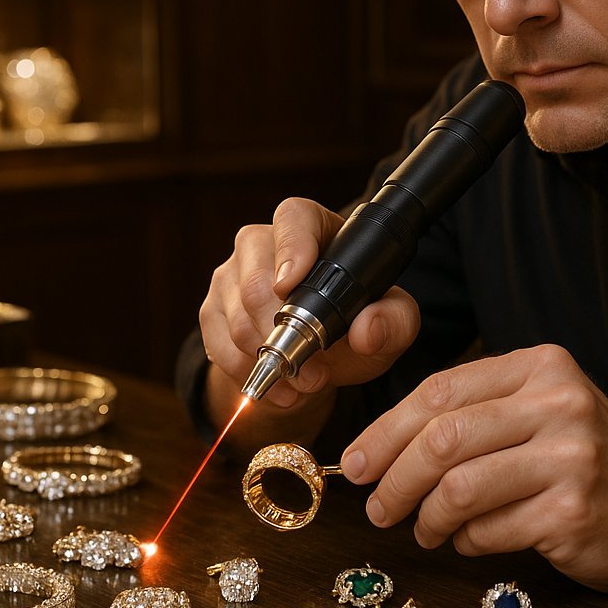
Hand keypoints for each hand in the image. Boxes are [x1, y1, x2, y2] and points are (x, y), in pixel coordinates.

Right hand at [199, 197, 420, 408]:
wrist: (324, 357)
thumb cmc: (359, 321)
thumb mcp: (393, 322)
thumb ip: (394, 321)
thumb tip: (367, 330)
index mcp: (314, 228)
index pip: (294, 218)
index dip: (290, 248)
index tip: (290, 285)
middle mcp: (264, 242)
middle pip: (256, 280)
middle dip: (284, 332)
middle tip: (315, 368)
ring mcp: (232, 274)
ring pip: (235, 316)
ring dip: (269, 358)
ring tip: (304, 381)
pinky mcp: (213, 308)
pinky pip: (217, 342)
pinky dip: (246, 372)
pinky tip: (279, 389)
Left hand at [341, 344, 607, 600]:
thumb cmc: (585, 459)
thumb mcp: (539, 411)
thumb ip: (474, 414)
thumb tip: (380, 447)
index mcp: (541, 366)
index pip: (441, 389)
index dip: (386, 428)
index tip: (356, 460)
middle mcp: (558, 402)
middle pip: (443, 436)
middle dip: (394, 476)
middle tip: (376, 504)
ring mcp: (570, 456)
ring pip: (459, 486)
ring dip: (426, 516)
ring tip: (423, 529)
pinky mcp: (573, 510)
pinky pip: (488, 530)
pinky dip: (465, 541)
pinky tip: (468, 540)